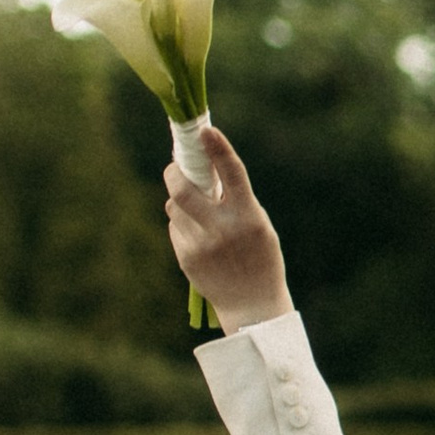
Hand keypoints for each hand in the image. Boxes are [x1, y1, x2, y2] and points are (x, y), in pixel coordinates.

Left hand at [164, 123, 292, 332]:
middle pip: (182, 189)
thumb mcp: (259, 226)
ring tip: (199, 214)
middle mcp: (222, 229)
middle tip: (176, 168)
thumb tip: (198, 174)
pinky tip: (200, 240)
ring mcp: (201, 245)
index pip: (231, 172)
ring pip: (175, 207)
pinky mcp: (186, 258)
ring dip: (181, 202)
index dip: (217, 147)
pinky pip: (175, 228)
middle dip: (174, 172)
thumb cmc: (260, 258)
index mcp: (248, 216)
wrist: (252, 305)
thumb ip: (235, 201)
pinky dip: (183, 224)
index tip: (204, 129)